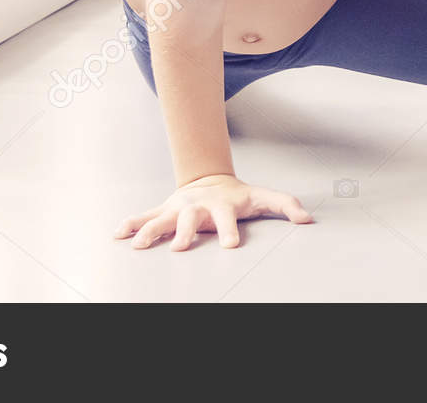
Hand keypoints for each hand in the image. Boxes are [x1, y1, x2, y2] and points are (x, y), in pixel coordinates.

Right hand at [113, 173, 313, 250]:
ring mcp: (178, 209)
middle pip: (191, 220)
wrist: (209, 179)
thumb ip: (285, 205)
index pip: (227, 218)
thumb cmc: (237, 195)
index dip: (230, 230)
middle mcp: (197, 208)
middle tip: (181, 247)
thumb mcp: (262, 197)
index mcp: (222, 206)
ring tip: (139, 245)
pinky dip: (131, 224)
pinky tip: (118, 235)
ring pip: (162, 220)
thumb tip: (308, 218)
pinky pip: (144, 218)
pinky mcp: (164, 212)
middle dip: (186, 233)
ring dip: (150, 231)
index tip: (231, 244)